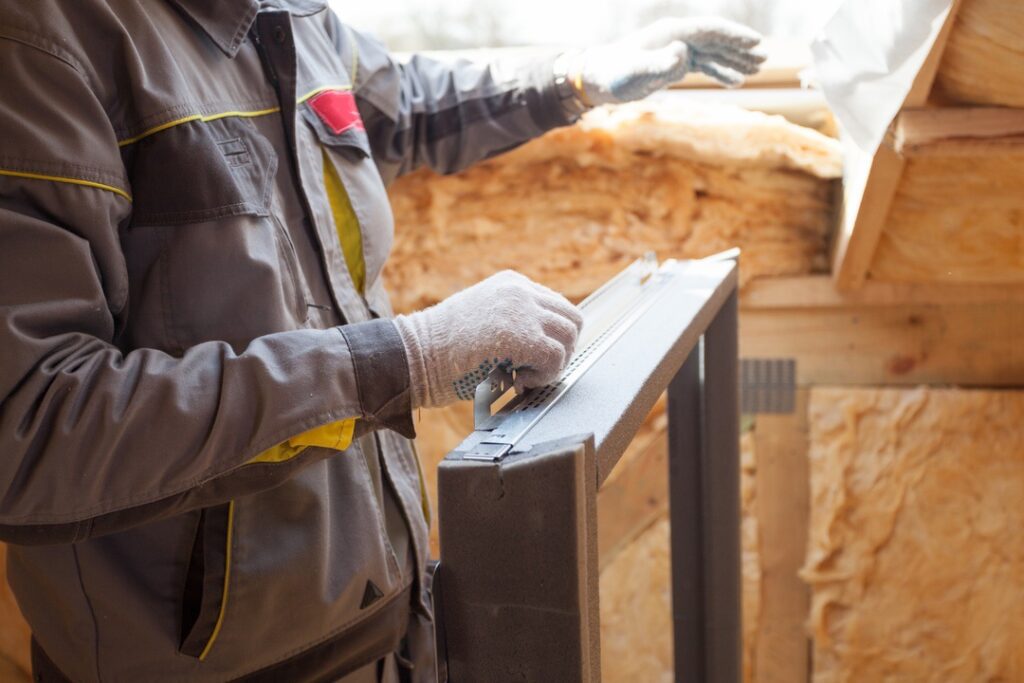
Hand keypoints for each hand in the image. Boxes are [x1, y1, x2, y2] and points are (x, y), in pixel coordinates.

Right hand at [394, 271, 582, 408]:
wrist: (414, 356)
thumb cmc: (439, 349)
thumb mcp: (482, 322)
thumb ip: (513, 324)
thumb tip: (544, 349)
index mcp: (511, 284)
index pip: (556, 307)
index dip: (550, 338)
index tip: (529, 359)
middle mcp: (521, 291)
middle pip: (571, 319)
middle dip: (561, 349)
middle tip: (535, 371)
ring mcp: (523, 310)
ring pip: (570, 336)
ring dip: (554, 363)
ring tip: (524, 376)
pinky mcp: (523, 335)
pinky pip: (557, 357)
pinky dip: (545, 376)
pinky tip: (518, 381)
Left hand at [569, 18, 764, 105]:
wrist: (597, 80)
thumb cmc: (614, 74)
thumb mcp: (637, 71)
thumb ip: (660, 63)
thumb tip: (684, 52)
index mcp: (671, 32)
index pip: (709, 30)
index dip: (734, 36)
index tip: (756, 43)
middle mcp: (676, 37)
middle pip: (716, 38)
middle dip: (740, 47)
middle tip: (764, 58)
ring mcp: (675, 49)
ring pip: (712, 52)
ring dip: (734, 59)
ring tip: (756, 70)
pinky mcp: (673, 63)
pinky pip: (703, 65)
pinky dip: (720, 72)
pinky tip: (735, 82)